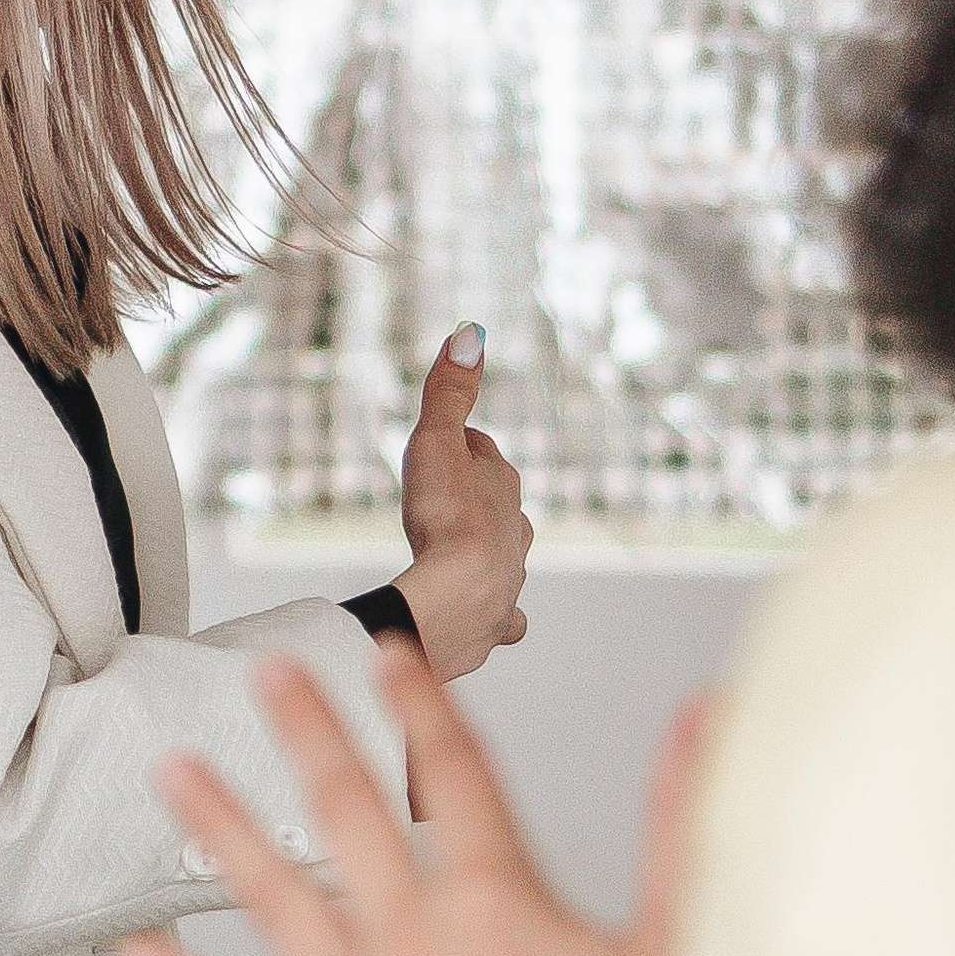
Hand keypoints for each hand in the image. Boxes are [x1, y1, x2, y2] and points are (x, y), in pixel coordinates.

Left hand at [119, 639, 701, 955]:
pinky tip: (136, 954)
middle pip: (347, 816)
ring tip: (172, 772)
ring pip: (274, 902)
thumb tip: (703, 725)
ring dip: (220, 829)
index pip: (457, 778)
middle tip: (267, 675)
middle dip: (305, 733)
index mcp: (501, 916)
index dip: (420, 705)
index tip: (389, 652)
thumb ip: (684, 830)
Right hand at [392, 326, 529, 678]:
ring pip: (506, 557)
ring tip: (459, 551)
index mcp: (503, 486)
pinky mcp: (494, 624)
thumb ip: (450, 390)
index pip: (483, 453)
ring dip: (487, 550)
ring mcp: (509, 580)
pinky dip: (494, 613)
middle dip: (477, 496)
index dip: (459, 445)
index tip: (439, 443)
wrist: (455, 600)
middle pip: (498, 503)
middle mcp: (515, 532)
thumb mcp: (438, 441)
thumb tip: (471, 331)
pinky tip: (486, 616)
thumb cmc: (445, 518)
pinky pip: (501, 617)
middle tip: (445, 495)